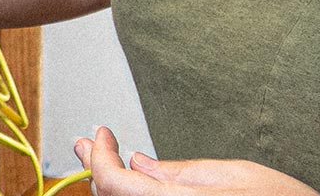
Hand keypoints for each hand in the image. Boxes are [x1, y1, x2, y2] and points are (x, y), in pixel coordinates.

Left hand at [74, 127, 319, 195]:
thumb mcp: (230, 174)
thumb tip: (136, 161)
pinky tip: (132, 183)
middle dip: (96, 170)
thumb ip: (175, 172)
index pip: (112, 182)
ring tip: (102, 159)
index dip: (98, 156)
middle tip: (89, 142)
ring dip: (109, 186)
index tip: (100, 133)